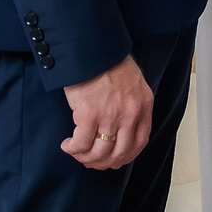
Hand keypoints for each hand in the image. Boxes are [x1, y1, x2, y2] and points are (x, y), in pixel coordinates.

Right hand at [63, 56, 151, 170]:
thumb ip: (133, 105)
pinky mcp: (89, 115)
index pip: (140, 142)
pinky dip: (73, 149)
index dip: (126, 156)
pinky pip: (82, 144)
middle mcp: (130, 115)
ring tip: (77, 153)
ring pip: (100, 152)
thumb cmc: (110, 62)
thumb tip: (121, 128)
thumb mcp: (134, 83)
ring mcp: (110, 116)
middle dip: (104, 162)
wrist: (93, 48)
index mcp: (143, 106)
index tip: (114, 160)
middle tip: (91, 161)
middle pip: (120, 153)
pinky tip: (67, 145)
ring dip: (86, 158)